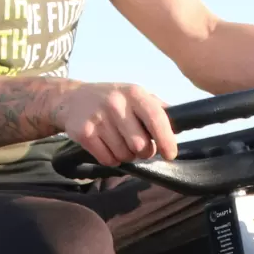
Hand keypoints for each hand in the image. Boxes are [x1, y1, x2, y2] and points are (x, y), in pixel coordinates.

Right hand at [50, 82, 179, 165]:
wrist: (72, 99)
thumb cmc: (113, 100)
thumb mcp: (135, 95)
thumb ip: (158, 109)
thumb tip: (181, 123)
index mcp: (134, 93)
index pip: (156, 119)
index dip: (166, 140)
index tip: (170, 154)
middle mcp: (116, 104)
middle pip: (141, 146)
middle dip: (143, 152)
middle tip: (138, 145)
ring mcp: (99, 118)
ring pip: (124, 155)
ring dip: (125, 155)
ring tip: (119, 141)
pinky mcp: (84, 133)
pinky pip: (108, 160)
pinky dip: (110, 159)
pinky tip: (106, 145)